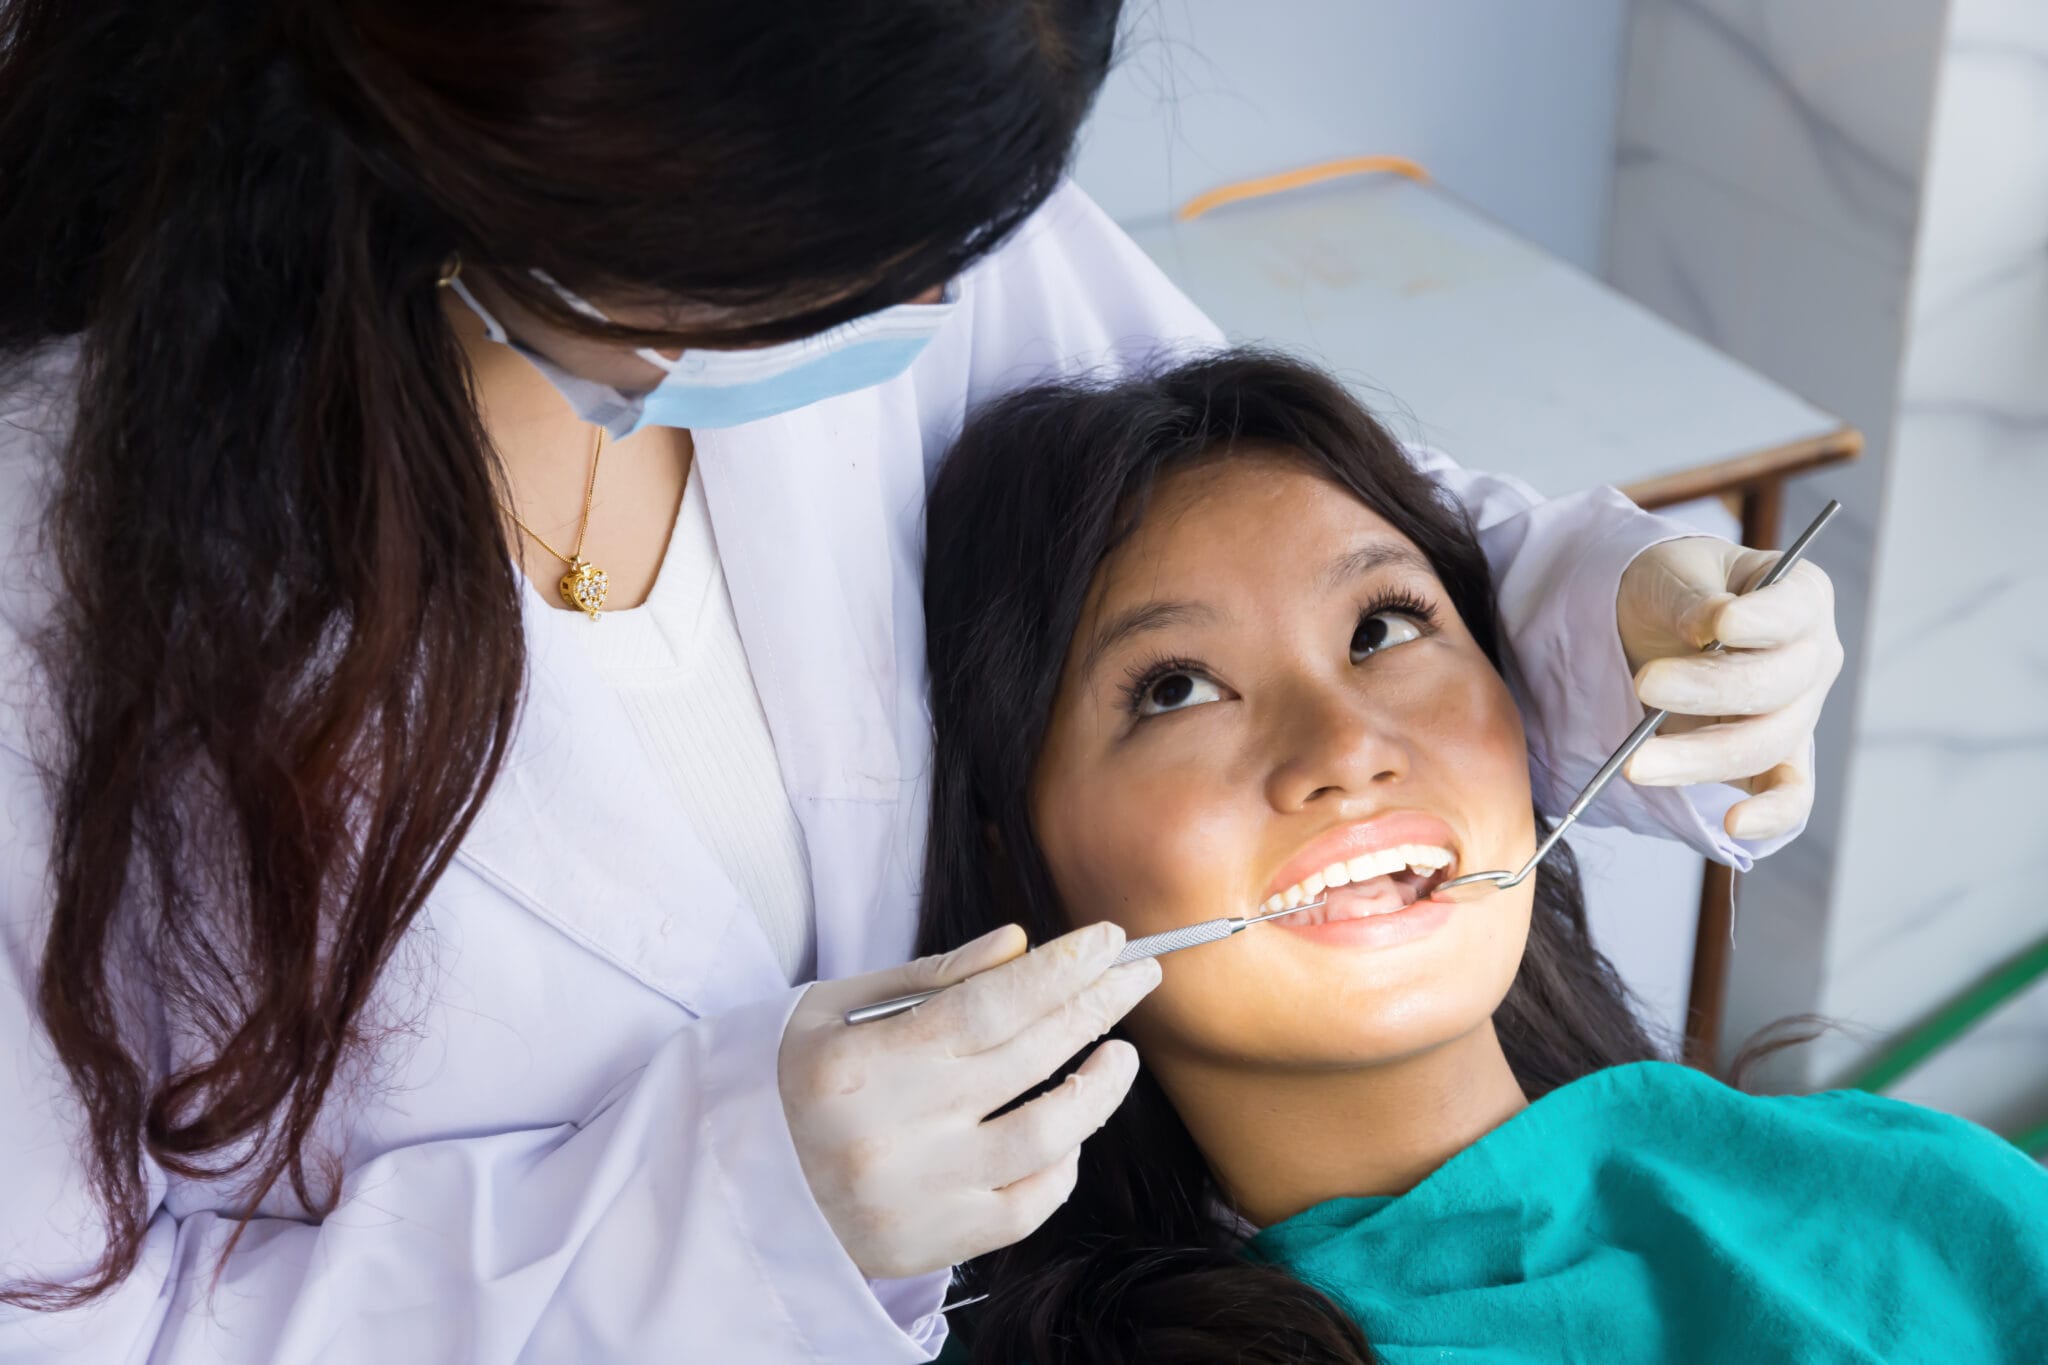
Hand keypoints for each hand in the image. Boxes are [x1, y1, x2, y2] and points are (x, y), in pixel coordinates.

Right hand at [777, 920, 1160, 1279]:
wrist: (731, 1197)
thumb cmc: (785, 1086)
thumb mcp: (830, 1011)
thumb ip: (927, 978)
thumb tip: (1016, 945)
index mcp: (864, 1063)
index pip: (987, 1005)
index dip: (1058, 969)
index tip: (1108, 939)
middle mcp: (896, 1132)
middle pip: (1027, 1059)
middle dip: (1094, 1006)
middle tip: (1137, 973)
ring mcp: (920, 1195)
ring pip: (1044, 1137)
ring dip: (1098, 1089)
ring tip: (1121, 1052)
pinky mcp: (933, 1244)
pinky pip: (1027, 1205)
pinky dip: (1062, 1164)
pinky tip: (1073, 1129)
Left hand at [1615, 535, 1843, 839]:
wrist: (1653, 628)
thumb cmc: (1670, 590)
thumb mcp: (1669, 574)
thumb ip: (1692, 598)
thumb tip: (1713, 623)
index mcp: (1801, 597)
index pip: (1795, 613)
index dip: (1763, 622)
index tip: (1720, 626)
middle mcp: (1813, 658)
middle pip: (1776, 687)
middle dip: (1706, 691)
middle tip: (1643, 683)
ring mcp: (1799, 713)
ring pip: (1765, 744)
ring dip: (1698, 757)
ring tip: (1634, 761)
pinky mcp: (1775, 760)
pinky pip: (1789, 796)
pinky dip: (1769, 815)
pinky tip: (1734, 824)